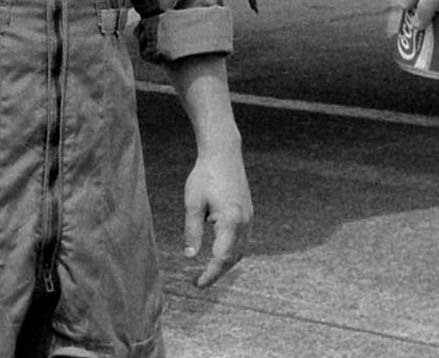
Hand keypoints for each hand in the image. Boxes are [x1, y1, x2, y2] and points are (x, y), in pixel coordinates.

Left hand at [182, 141, 251, 287]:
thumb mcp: (193, 203)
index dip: (210, 274)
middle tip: (200, 282)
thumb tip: (190, 256)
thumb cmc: (205, 175)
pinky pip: (243, 240)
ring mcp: (249, 218)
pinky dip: (232, 252)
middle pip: (233, 258)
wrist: (224, 154)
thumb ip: (192, 231)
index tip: (197, 284)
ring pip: (241, 251)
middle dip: (218, 273)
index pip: (221, 257)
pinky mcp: (248, 213)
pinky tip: (219, 253)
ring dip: (226, 263)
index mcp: (231, 221)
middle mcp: (244, 222)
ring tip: (209, 271)